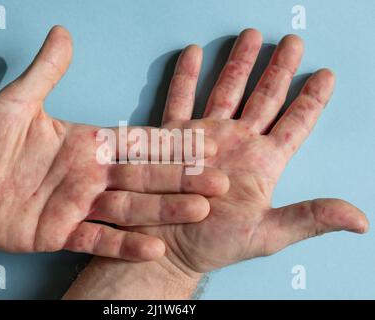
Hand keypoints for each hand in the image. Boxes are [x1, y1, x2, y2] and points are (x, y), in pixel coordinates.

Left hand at [0, 26, 228, 263]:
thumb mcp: (17, 102)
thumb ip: (46, 71)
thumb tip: (63, 33)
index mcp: (87, 144)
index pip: (137, 142)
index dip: (169, 143)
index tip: (202, 143)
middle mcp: (90, 176)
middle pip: (144, 177)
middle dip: (182, 178)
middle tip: (219, 181)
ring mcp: (78, 206)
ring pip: (129, 209)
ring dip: (164, 211)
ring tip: (197, 212)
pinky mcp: (62, 232)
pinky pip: (99, 240)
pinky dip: (125, 245)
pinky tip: (153, 247)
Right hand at [131, 29, 368, 273]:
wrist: (170, 247)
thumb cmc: (216, 244)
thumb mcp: (266, 234)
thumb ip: (309, 218)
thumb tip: (359, 219)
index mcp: (262, 163)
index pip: (295, 124)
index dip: (312, 100)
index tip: (327, 75)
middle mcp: (237, 143)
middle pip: (264, 97)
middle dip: (280, 68)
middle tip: (293, 42)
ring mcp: (207, 137)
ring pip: (225, 90)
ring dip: (238, 63)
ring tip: (250, 36)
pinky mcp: (176, 138)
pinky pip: (179, 100)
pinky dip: (185, 76)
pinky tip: (192, 53)